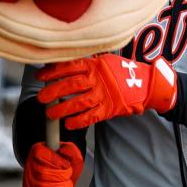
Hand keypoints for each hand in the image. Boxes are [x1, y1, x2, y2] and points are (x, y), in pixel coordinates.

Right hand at [22, 141, 83, 186]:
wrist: (60, 172)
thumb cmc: (66, 161)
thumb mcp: (71, 152)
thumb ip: (71, 150)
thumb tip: (63, 151)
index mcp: (38, 150)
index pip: (40, 155)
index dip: (55, 161)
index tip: (67, 165)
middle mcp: (30, 165)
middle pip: (42, 173)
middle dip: (61, 176)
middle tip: (68, 175)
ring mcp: (28, 180)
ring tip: (68, 185)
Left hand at [36, 54, 177, 128]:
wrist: (145, 84)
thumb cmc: (122, 72)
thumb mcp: (105, 61)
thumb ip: (86, 64)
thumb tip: (62, 66)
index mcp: (95, 65)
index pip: (70, 67)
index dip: (53, 72)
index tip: (41, 77)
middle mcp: (97, 79)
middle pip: (70, 85)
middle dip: (53, 92)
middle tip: (41, 98)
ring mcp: (103, 94)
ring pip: (78, 103)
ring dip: (62, 109)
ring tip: (51, 114)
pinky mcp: (109, 109)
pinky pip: (91, 116)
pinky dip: (78, 121)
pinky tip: (69, 124)